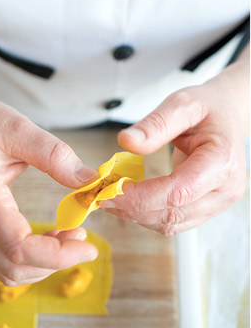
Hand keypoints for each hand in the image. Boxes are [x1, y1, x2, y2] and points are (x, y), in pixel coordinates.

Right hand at [0, 82, 98, 285]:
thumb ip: (53, 155)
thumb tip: (89, 180)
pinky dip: (31, 259)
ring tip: (69, 237)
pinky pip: (4, 258)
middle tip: (82, 239)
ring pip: (7, 271)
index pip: (18, 247)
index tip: (88, 247)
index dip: (56, 256)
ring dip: (42, 265)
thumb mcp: (18, 128)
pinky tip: (51, 236)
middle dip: (53, 263)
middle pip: (12, 268)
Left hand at [101, 56, 248, 234]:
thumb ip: (155, 124)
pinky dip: (147, 216)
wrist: (228, 114)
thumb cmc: (208, 107)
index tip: (109, 190)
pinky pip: (174, 222)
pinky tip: (127, 202)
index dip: (140, 197)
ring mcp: (218, 202)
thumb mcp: (181, 104)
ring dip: (136, 216)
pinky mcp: (207, 207)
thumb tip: (126, 142)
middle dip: (131, 209)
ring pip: (172, 223)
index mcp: (221, 161)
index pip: (177, 192)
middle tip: (99, 197)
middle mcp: (225, 188)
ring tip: (109, 198)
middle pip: (173, 213)